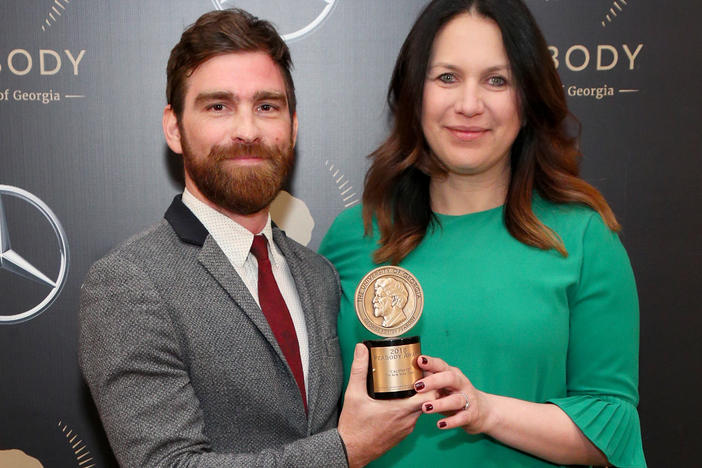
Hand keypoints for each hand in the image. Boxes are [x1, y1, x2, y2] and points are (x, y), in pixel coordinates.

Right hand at [338, 344, 429, 467]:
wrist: (351, 451)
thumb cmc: (353, 426)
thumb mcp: (354, 394)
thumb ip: (359, 369)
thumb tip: (362, 349)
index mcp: (401, 409)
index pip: (430, 394)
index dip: (430, 380)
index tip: (422, 370)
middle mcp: (408, 420)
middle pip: (427, 400)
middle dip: (424, 386)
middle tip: (414, 373)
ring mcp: (406, 428)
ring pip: (420, 408)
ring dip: (417, 397)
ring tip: (407, 383)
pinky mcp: (403, 434)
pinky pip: (413, 417)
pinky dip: (411, 407)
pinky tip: (399, 400)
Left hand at [413, 355, 493, 434]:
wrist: (481, 411)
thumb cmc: (455, 395)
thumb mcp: (443, 385)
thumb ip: (429, 379)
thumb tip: (406, 373)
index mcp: (452, 374)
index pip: (441, 365)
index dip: (430, 362)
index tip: (419, 360)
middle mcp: (461, 384)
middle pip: (449, 378)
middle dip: (433, 381)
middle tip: (417, 386)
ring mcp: (468, 399)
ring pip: (455, 400)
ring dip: (440, 404)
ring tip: (425, 408)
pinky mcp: (471, 415)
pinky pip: (462, 418)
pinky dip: (451, 422)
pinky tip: (439, 425)